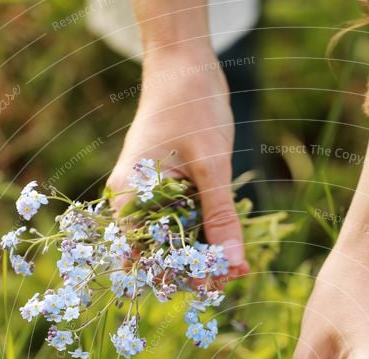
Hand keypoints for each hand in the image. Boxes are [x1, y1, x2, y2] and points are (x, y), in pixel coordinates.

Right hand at [108, 46, 247, 273]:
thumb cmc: (191, 106)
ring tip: (240, 267)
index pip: (149, 255)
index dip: (181, 274)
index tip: (216, 284)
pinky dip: (209, 235)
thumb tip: (232, 262)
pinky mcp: (170, 192)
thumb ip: (220, 216)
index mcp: (129, 197)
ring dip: (207, 255)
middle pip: (163, 253)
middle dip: (198, 268)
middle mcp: (134, 203)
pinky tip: (234, 248)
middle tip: (235, 276)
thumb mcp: (212, 166)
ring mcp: (152, 198)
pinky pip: (187, 223)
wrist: (186, 64)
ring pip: (178, 241)